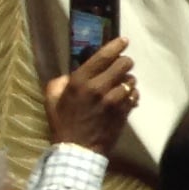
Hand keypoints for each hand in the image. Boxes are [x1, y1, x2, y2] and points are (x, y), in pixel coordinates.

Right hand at [46, 39, 136, 153]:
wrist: (78, 148)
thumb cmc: (63, 123)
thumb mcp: (53, 100)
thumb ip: (60, 82)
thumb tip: (71, 75)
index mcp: (80, 82)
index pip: (103, 57)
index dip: (116, 46)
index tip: (124, 40)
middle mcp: (99, 88)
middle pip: (124, 65)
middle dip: (124, 63)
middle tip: (121, 66)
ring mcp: (114, 100)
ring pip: (131, 80)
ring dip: (128, 80)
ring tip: (120, 85)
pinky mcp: (124, 111)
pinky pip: (135, 95)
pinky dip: (131, 94)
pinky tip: (124, 98)